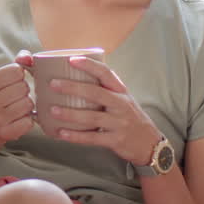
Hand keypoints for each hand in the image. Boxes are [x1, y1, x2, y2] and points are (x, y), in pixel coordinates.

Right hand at [0, 51, 35, 141]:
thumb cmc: (0, 96)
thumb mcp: (3, 78)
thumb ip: (19, 62)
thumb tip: (29, 57)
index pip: (17, 71)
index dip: (20, 76)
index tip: (15, 81)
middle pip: (23, 88)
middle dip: (25, 91)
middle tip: (18, 97)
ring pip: (28, 104)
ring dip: (28, 106)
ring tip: (19, 108)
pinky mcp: (5, 133)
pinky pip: (28, 122)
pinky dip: (28, 120)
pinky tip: (20, 119)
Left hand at [43, 56, 162, 165]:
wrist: (150, 144)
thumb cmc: (129, 118)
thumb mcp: (123, 100)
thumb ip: (104, 90)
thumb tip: (74, 78)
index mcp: (121, 92)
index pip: (106, 73)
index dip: (89, 65)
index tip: (72, 59)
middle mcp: (121, 105)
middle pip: (95, 93)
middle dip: (73, 87)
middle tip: (53, 84)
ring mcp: (119, 123)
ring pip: (92, 117)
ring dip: (71, 114)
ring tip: (52, 110)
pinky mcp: (116, 141)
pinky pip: (93, 138)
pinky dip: (76, 136)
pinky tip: (61, 133)